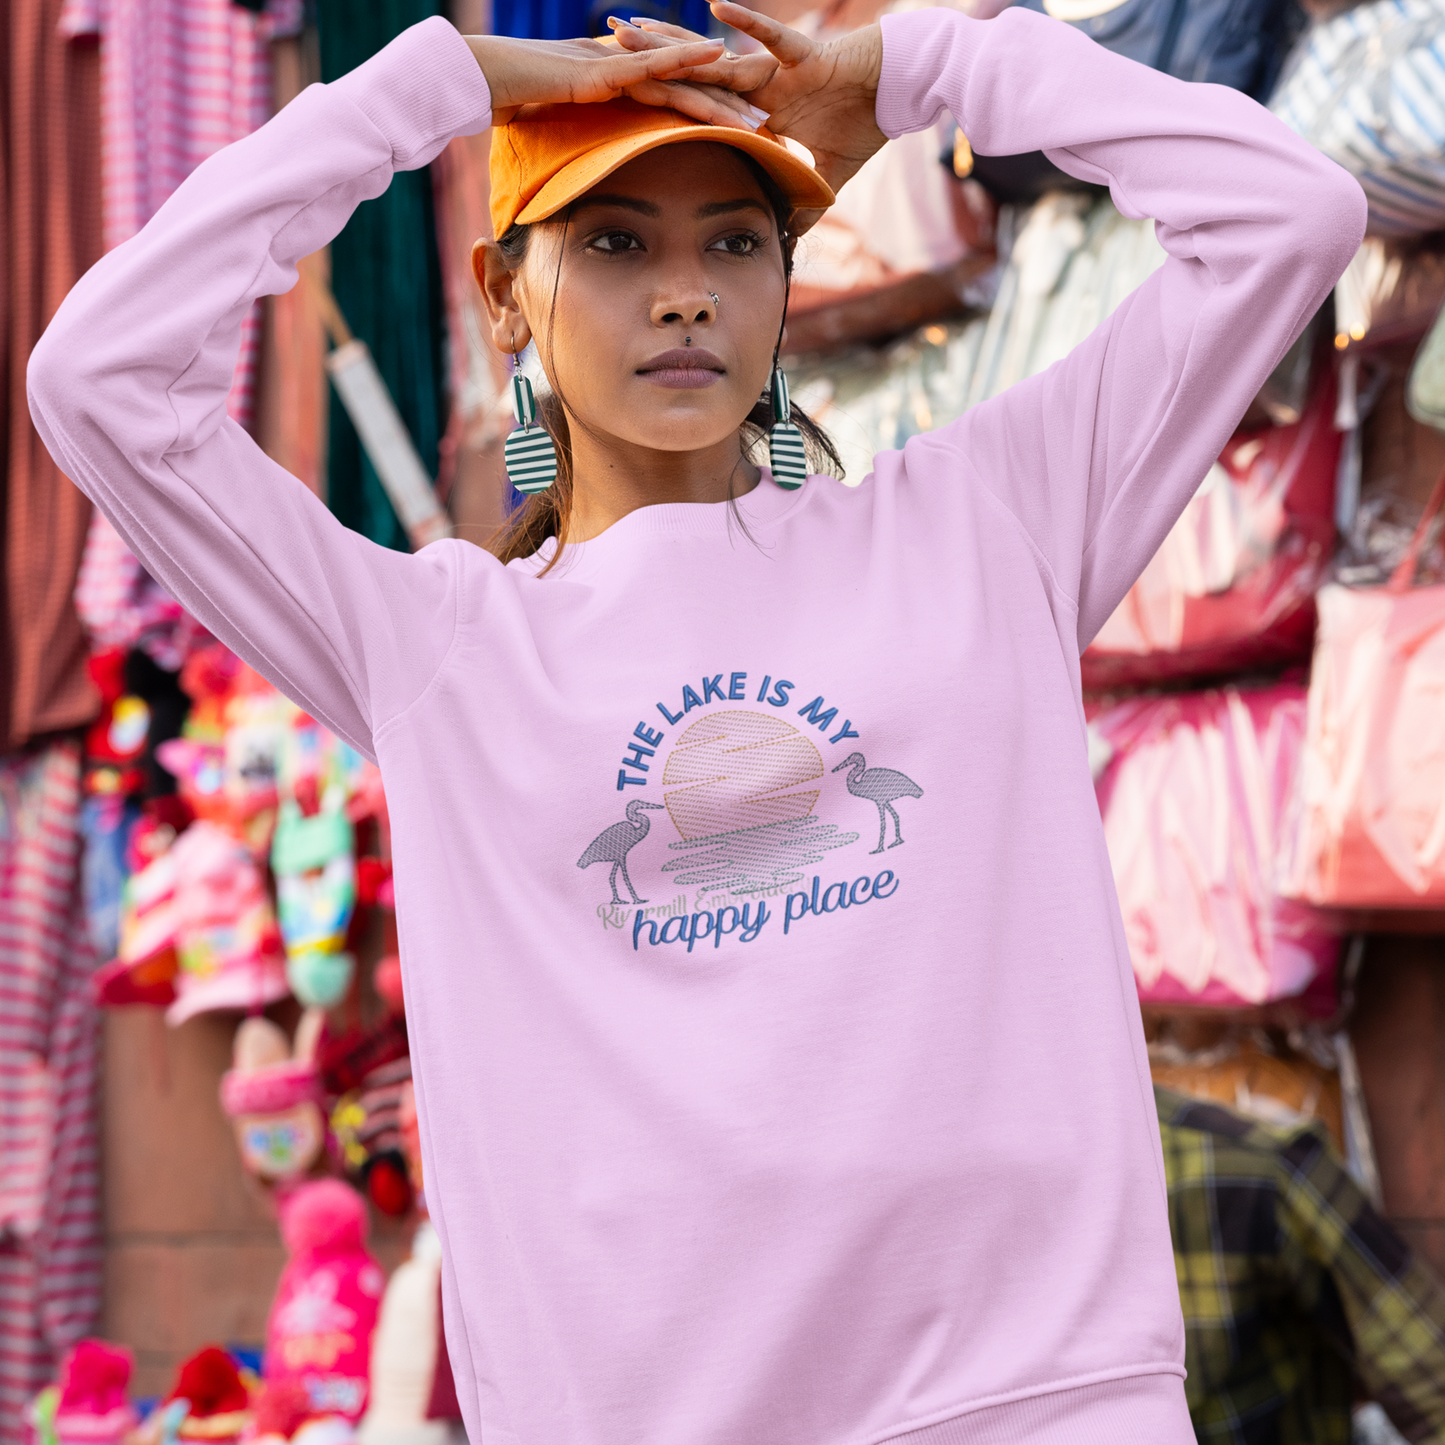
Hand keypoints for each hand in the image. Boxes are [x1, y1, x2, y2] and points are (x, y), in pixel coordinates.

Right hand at [464, 31, 775, 128]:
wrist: (485, 82)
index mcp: (620, 93)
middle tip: (767, 128)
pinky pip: (657, 62)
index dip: (706, 123)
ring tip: (756, 113)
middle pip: (687, 95)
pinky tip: (720, 56)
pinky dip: (689, 60)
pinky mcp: (608, 67)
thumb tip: (579, 191)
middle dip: (727, 111)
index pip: (671, 109)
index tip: (736, 142)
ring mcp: (619, 67)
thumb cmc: (512, 112)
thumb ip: (577, 157)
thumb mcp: (556, 143)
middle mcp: (626, 74)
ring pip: (682, 83)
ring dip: (722, 95)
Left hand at [611, 3, 886, 201]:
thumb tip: (789, 239)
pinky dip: (749, 25)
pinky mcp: (807, 57)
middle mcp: (760, 85)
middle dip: (652, 61)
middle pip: (695, 73)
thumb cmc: (867, 122)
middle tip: (606, 46)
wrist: (903, 87)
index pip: (703, 103)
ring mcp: (779, 69)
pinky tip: (716, 8)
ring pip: (717, 57)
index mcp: (760, 109)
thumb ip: (805, 204)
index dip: (667, 97)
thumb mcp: (829, 177)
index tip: (627, 91)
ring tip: (634, 30)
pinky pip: (774, 38)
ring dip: (676, 46)